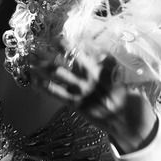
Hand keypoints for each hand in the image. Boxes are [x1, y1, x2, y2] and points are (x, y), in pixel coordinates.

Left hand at [38, 53, 157, 153]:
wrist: (129, 124)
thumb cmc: (127, 98)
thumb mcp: (121, 78)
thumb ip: (108, 66)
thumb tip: (97, 52)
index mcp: (104, 72)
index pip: (86, 54)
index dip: (72, 46)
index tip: (60, 36)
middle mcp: (92, 81)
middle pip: (71, 62)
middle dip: (56, 52)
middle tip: (42, 42)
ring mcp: (83, 94)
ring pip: (60, 76)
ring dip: (44, 66)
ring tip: (31, 57)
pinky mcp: (77, 106)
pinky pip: (58, 95)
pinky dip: (45, 87)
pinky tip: (34, 80)